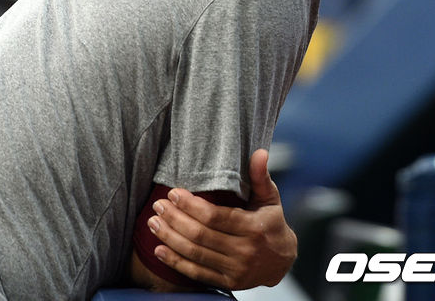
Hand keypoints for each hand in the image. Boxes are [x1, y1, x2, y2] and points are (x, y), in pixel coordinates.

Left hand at [147, 149, 296, 289]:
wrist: (282, 261)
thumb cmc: (272, 222)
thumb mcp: (270, 197)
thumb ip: (260, 176)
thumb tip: (260, 152)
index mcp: (253, 227)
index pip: (216, 216)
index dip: (192, 206)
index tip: (174, 193)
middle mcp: (244, 251)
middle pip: (201, 235)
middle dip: (175, 219)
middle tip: (158, 205)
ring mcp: (236, 270)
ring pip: (195, 254)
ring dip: (170, 238)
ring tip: (153, 223)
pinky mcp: (228, 282)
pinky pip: (197, 273)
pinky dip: (175, 262)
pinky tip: (159, 250)